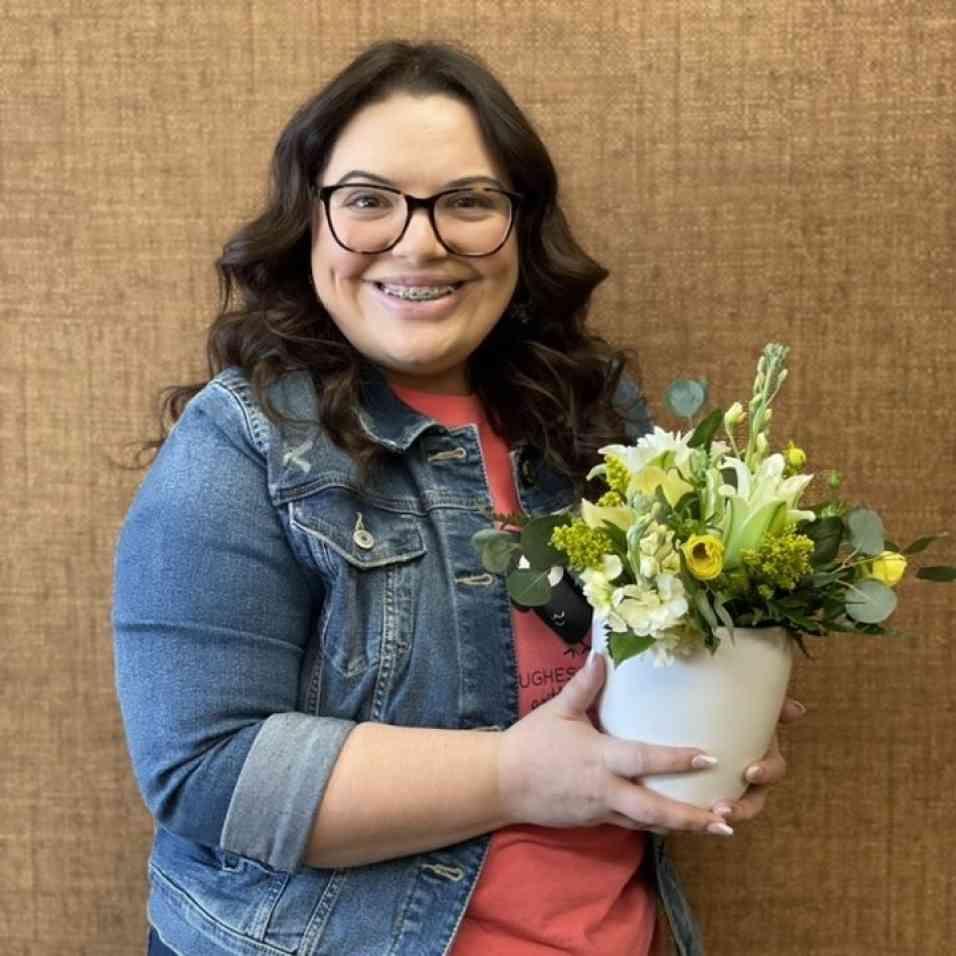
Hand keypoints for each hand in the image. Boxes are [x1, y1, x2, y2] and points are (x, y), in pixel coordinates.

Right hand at [498, 653, 734, 836]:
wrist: (502, 783)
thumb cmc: (531, 743)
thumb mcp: (558, 711)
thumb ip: (584, 686)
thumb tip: (601, 655)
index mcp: (599, 757)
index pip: (645, 758)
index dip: (677, 759)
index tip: (709, 758)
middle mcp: (605, 789)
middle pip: (654, 809)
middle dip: (691, 816)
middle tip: (727, 821)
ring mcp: (600, 810)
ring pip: (647, 823)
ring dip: (681, 826)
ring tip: (714, 827)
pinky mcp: (594, 821)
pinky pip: (630, 824)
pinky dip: (654, 824)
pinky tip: (674, 822)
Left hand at [711, 697, 806, 824]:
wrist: (699, 713)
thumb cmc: (732, 711)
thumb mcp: (750, 706)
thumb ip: (773, 706)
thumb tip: (798, 710)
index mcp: (764, 756)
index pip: (774, 770)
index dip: (766, 773)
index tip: (750, 772)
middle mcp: (750, 776)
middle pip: (754, 801)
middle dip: (742, 809)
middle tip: (722, 809)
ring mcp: (731, 787)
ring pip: (732, 810)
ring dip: (725, 816)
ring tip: (708, 817)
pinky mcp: (709, 792)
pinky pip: (709, 809)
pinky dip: (702, 816)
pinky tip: (689, 818)